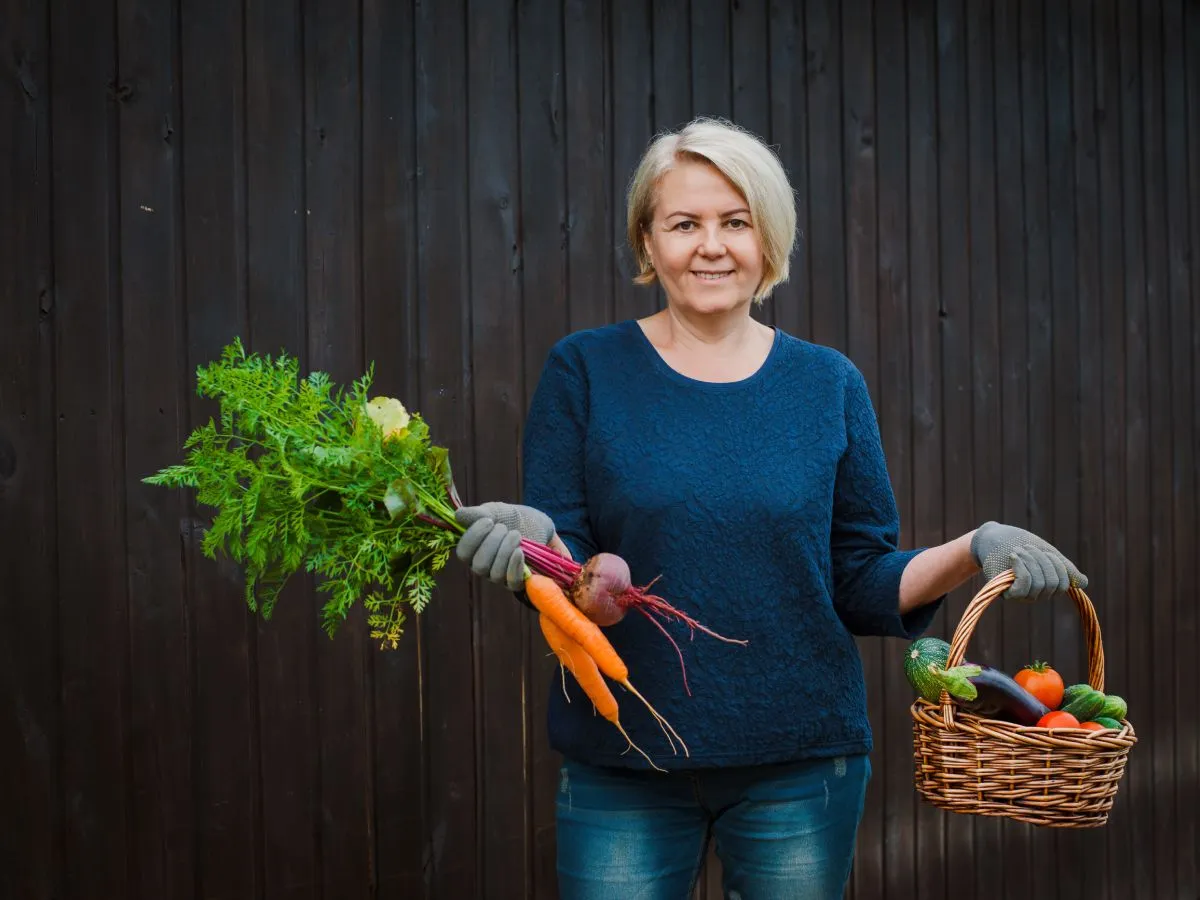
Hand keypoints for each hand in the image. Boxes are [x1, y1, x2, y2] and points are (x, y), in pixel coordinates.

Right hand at [454, 502, 555, 591]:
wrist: (533, 523)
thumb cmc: (508, 518)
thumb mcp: (492, 512)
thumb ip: (476, 514)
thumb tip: (457, 515)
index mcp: (472, 551)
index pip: (463, 553)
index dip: (474, 537)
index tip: (488, 520)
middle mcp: (482, 567)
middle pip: (480, 565)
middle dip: (493, 542)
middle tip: (503, 527)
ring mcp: (499, 576)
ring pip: (496, 573)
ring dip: (506, 550)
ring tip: (515, 534)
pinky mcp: (516, 581)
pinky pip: (512, 582)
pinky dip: (515, 566)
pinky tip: (520, 551)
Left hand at [970, 521, 1086, 601]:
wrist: (993, 540)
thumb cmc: (1020, 545)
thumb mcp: (1046, 553)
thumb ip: (1064, 567)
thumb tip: (1084, 583)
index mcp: (1048, 585)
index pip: (1065, 583)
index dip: (1057, 565)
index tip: (1043, 550)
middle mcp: (1037, 595)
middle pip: (1053, 584)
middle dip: (1043, 561)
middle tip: (1027, 548)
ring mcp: (1022, 596)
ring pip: (1039, 585)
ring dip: (1030, 562)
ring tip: (1018, 551)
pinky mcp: (1007, 593)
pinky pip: (1024, 586)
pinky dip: (1021, 568)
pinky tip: (1014, 557)